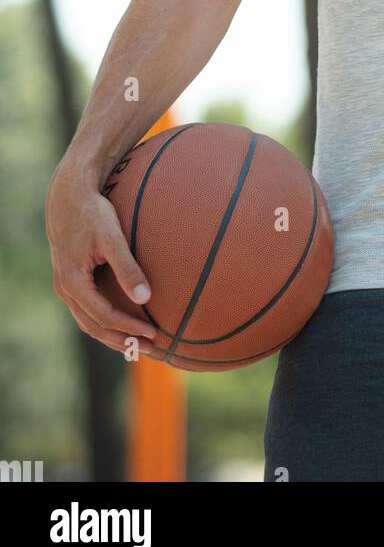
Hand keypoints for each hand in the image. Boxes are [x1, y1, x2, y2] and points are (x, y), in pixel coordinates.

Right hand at [45, 162, 160, 358]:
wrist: (68, 196)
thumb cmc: (92, 213)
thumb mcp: (112, 238)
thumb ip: (128, 267)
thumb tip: (146, 298)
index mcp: (73, 283)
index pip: (104, 317)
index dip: (129, 329)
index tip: (154, 334)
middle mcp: (65, 289)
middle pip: (94, 327)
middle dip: (122, 341)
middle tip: (151, 350)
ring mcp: (65, 287)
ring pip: (88, 322)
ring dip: (113, 336)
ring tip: (138, 345)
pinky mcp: (70, 280)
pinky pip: (87, 310)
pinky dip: (104, 322)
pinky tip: (123, 324)